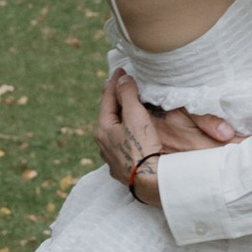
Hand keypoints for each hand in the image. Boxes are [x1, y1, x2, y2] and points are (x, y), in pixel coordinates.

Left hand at [94, 70, 236, 200]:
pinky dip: (125, 134)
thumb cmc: (142, 147)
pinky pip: (121, 145)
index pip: (107, 99)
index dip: (114, 83)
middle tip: (122, 85)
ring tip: (128, 109)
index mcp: (103, 129)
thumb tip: (122, 79)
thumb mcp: (135, 116)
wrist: (148, 181)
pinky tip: (131, 136)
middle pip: (109, 116)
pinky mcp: (122, 169)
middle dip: (115, 100)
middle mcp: (103, 144)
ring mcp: (112, 158)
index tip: (121, 69)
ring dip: (120, 118)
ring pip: (114, 132)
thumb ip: (128, 95)